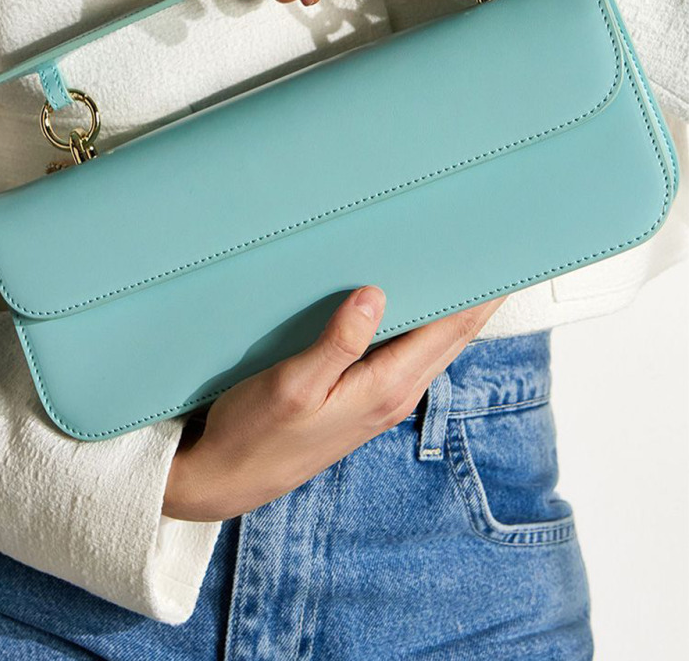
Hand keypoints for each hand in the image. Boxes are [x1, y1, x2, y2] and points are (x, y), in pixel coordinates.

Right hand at [162, 286, 503, 521]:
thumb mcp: (293, 385)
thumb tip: (375, 295)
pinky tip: (412, 308)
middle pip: (453, 336)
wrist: (228, 478)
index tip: (502, 258)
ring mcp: (382, 400)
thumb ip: (339, 342)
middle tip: (494, 252)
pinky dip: (423, 326)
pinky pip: (409, 354)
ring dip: (453, 311)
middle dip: (479, 298)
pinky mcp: (364, 399)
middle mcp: (395, 395)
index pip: (451, 329)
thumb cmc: (256, 435)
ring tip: (465, 272)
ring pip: (433, 345)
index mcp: (387, 388)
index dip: (482, 294)